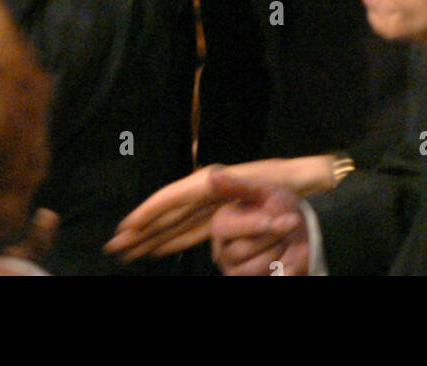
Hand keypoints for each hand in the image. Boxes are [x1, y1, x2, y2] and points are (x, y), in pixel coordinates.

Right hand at [105, 156, 335, 261]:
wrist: (312, 184)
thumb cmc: (292, 182)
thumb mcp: (270, 179)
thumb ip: (239, 181)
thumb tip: (209, 176)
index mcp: (213, 183)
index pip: (172, 200)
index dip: (148, 213)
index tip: (126, 226)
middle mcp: (207, 192)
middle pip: (167, 214)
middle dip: (141, 230)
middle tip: (114, 245)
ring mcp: (212, 205)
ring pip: (174, 225)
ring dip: (152, 237)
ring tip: (128, 249)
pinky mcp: (222, 217)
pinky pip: (189, 231)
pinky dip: (172, 240)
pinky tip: (160, 248)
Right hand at [210, 169, 310, 275]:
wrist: (303, 232)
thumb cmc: (279, 208)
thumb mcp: (262, 191)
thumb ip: (238, 186)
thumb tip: (212, 175)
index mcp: (221, 223)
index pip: (224, 228)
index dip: (250, 225)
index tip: (271, 220)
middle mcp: (223, 249)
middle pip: (241, 250)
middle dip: (270, 238)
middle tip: (286, 226)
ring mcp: (234, 270)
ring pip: (251, 269)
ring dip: (276, 254)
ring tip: (283, 242)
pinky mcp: (247, 282)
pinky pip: (264, 279)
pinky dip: (280, 271)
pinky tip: (286, 261)